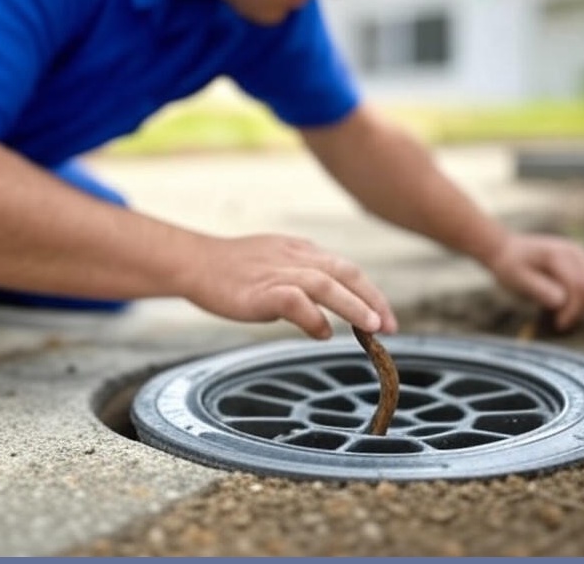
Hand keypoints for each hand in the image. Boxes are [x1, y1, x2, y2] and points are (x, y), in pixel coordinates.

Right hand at [179, 234, 395, 339]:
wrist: (194, 262)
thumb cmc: (230, 270)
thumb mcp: (274, 269)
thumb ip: (302, 288)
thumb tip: (326, 324)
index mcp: (301, 250)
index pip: (345, 268)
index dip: (369, 292)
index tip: (385, 316)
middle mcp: (295, 257)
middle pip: (346, 272)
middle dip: (372, 299)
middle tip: (389, 326)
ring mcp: (278, 271)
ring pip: (327, 284)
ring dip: (354, 305)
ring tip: (372, 327)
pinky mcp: (260, 289)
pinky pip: (295, 300)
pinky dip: (314, 317)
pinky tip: (322, 333)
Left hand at [485, 233, 583, 331]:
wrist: (507, 251)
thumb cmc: (510, 267)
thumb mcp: (517, 280)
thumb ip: (540, 290)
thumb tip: (561, 302)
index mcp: (560, 255)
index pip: (583, 287)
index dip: (574, 310)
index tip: (558, 324)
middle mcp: (576, 253)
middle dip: (579, 309)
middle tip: (557, 320)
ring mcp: (581, 257)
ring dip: (580, 306)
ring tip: (555, 310)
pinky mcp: (583, 265)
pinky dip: (579, 302)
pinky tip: (560, 303)